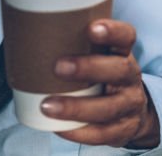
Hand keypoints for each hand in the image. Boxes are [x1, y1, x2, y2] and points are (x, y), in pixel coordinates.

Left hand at [41, 19, 159, 148]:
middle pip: (118, 70)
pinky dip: (79, 132)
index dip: (112, 31)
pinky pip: (102, 133)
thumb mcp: (100, 57)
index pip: (126, 37)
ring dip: (76, 107)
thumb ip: (76, 45)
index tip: (91, 27)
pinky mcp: (122, 130)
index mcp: (123, 54)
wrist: (133, 111)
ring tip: (48, 105)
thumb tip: (27, 28)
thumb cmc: (104, 77)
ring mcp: (128, 105)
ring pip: (108, 107)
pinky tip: (58, 128)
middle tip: (59, 67)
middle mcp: (130, 78)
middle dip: (89, 68)